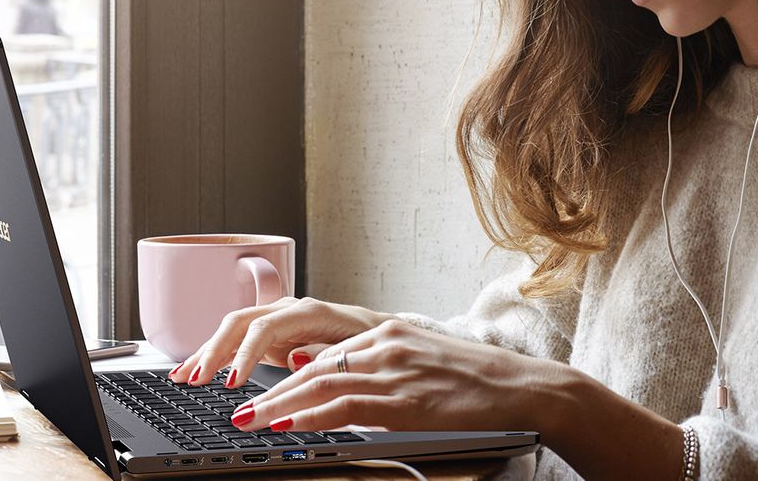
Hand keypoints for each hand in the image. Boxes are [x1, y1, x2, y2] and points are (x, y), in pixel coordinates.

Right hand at [168, 297, 394, 386]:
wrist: (376, 333)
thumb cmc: (369, 339)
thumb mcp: (355, 347)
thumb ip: (325, 351)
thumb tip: (296, 357)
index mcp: (308, 311)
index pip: (266, 327)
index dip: (246, 353)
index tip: (233, 381)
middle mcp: (286, 310)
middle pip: (240, 323)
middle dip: (214, 351)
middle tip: (197, 379)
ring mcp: (275, 321)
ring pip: (231, 331)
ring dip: (205, 353)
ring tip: (182, 376)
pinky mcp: (269, 336)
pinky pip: (235, 343)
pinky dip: (213, 357)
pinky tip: (194, 371)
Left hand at [225, 319, 564, 433]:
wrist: (521, 386)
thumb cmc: (475, 380)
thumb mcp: (419, 359)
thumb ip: (372, 362)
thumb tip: (320, 368)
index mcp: (387, 331)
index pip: (320, 351)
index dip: (283, 372)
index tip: (255, 387)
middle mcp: (384, 342)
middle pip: (311, 366)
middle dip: (268, 389)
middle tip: (237, 407)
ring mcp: (394, 369)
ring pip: (320, 386)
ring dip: (279, 407)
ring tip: (248, 422)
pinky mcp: (404, 397)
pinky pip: (346, 406)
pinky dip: (312, 417)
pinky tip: (290, 427)